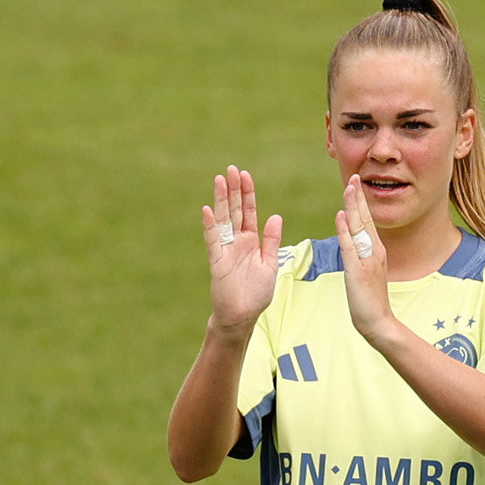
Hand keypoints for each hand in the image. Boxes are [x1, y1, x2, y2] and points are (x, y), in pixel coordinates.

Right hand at [201, 165, 282, 332]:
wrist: (243, 315)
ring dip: (221, 200)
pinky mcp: (217, 261)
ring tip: (220, 179)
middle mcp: (236, 241)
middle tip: (231, 169)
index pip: (248, 212)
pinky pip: (213, 240)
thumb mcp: (270, 263)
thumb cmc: (256, 292)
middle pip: (234, 210)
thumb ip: (272, 240)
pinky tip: (208, 209)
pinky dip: (210, 225)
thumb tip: (276, 215)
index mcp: (250, 241)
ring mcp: (225, 249)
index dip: (247, 194)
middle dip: (234, 190)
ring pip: (223, 219)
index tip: (245, 175)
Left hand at [335, 175, 393, 342]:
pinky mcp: (358, 269)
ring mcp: (368, 259)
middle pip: (365, 219)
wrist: (378, 321)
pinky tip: (341, 215)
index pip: (367, 221)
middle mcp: (374, 251)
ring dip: (353, 206)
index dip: (361, 203)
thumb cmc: (371, 300)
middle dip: (358, 197)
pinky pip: (350, 245)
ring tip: (348, 188)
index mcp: (377, 251)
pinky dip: (345, 229)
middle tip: (353, 177)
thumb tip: (354, 242)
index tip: (355, 186)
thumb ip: (362, 257)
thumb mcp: (368, 273)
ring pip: (359, 227)